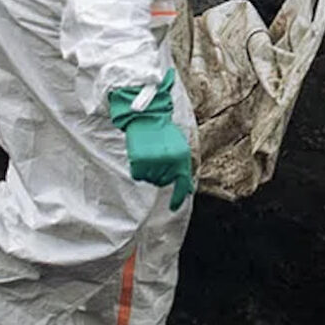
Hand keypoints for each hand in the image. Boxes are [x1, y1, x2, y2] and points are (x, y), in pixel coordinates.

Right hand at [106, 77, 195, 210]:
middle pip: (163, 182)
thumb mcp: (179, 146)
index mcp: (182, 157)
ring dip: (148, 171)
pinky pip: (138, 175)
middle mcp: (169, 162)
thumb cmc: (163, 131)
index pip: (182, 183)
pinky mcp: (140, 160)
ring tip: (149, 155)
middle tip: (156, 159)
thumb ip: (182, 167)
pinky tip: (140, 156)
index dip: (178, 197)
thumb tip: (186, 189)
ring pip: (150, 179)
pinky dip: (138, 169)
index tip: (174, 208)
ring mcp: (154, 162)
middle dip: (160, 174)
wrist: (147, 116)